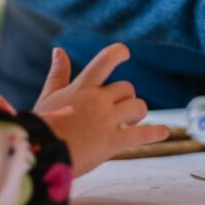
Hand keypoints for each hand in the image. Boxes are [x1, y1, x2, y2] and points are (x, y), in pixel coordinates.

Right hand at [35, 43, 168, 175]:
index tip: (125, 53)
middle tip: (121, 110)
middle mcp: (98, 100)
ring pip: (138, 107)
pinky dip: (155, 133)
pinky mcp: (113, 142)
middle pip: (127, 89)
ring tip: (131, 122)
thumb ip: (58, 73)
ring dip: (138, 114)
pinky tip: (164, 133)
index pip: (105, 60)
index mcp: (83, 87)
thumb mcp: (49, 96)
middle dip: (127, 98)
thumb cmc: (42, 126)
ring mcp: (107, 121)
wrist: (40, 154)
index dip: (118, 52)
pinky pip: (141, 135)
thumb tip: (58, 50)